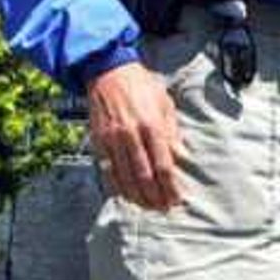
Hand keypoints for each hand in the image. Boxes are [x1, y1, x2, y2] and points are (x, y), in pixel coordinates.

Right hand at [85, 59, 185, 211]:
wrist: (108, 71)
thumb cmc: (140, 85)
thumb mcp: (164, 103)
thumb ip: (172, 132)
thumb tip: (180, 156)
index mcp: (152, 125)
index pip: (163, 165)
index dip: (170, 187)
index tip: (176, 199)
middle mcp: (131, 134)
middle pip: (144, 176)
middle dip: (155, 196)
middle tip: (164, 208)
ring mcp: (113, 139)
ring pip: (125, 177)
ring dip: (138, 196)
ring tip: (148, 206)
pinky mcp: (99, 140)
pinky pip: (108, 169)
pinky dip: (117, 186)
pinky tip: (126, 195)